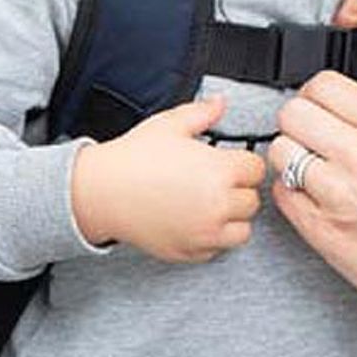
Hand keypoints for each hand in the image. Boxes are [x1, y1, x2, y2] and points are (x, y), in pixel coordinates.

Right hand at [70, 97, 264, 262]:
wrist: (99, 192)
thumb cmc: (132, 159)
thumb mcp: (170, 125)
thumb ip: (202, 113)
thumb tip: (219, 103)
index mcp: (221, 171)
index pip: (257, 170)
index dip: (243, 163)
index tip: (229, 163)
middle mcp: (218, 205)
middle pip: (252, 200)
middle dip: (237, 190)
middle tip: (215, 182)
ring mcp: (205, 233)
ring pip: (242, 230)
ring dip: (232, 218)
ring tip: (210, 204)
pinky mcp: (190, 252)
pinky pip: (217, 249)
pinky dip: (211, 238)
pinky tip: (194, 221)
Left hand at [267, 71, 356, 321]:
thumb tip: (345, 119)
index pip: (324, 84)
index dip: (315, 97)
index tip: (319, 110)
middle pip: (292, 112)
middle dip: (297, 125)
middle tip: (309, 140)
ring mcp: (336, 191)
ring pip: (280, 151)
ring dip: (291, 161)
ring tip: (311, 174)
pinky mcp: (320, 228)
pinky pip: (282, 193)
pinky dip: (292, 195)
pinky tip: (315, 202)